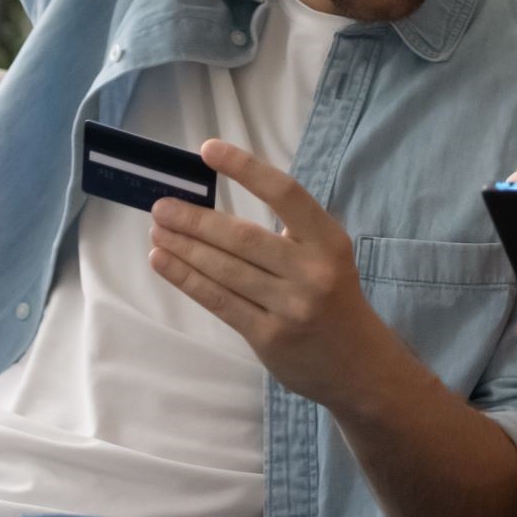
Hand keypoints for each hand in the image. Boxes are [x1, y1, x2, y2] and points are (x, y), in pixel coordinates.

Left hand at [149, 139, 388, 407]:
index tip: (208, 150)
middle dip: (195, 220)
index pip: (284, 194)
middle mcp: (311, 271)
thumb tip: (215, 205)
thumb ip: (288, 233)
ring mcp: (289, 307)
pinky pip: (219, 301)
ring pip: (225, 270)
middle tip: (161, 206)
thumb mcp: (328, 255)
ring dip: (184, 247)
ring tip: (157, 230)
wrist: (359, 365)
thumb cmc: (334, 298)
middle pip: (242, 237)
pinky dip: (186, 278)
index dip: (245, 169)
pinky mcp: (268, 337)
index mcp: (329, 241)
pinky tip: (162, 261)